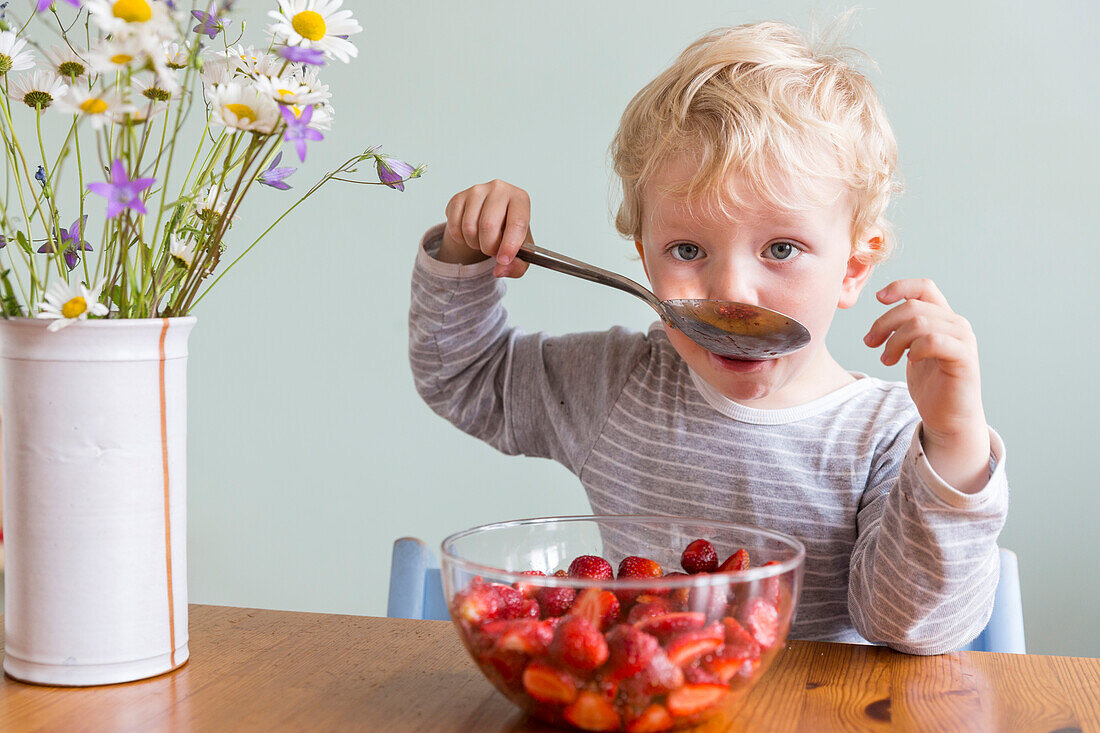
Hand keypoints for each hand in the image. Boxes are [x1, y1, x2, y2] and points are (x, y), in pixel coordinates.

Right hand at [440, 179, 531, 277]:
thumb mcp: (521, 252)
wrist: (492, 220)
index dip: (509, 245)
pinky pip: (455, 226)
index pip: (517, 222)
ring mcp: (477, 191)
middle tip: (493, 251)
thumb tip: (500, 270)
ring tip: (483, 241)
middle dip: (489, 247)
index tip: (503, 260)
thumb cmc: (509, 233)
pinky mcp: (458, 197)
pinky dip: (461, 239)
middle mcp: (499, 189)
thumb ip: (517, 266)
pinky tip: (470, 234)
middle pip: (488, 225)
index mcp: (520, 199)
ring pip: (469, 227)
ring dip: (475, 243)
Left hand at [864, 279, 990, 491]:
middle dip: (883, 324)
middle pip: (912, 307)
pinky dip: (914, 349)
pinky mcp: (964, 358)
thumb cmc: (930, 386)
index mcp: (942, 318)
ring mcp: (963, 339)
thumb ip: (902, 331)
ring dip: (894, 341)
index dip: (899, 287)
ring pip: (919, 323)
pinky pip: (933, 340)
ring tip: (886, 360)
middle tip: (870, 343)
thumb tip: (879, 319)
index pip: (924, 287)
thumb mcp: (910, 351)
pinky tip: (909, 361)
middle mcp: (956, 324)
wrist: (948, 419)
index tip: (878, 299)